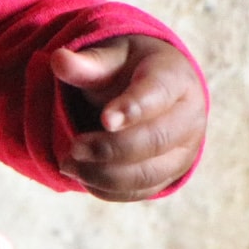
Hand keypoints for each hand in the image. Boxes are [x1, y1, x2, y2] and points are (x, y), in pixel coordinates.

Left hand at [49, 35, 204, 200]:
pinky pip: (142, 191)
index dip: (133, 108)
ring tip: (68, 164)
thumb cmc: (128, 70)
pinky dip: (109, 189)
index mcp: (176, 78)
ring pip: (150, 173)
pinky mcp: (171, 174)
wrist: (151, 90)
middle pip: (157, 140)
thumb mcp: (110, 57)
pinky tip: (82, 176)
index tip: (104, 120)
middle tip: (74, 148)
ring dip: (105, 174)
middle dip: (111, 148)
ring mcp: (184, 150)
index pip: (159, 93)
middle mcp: (189, 117)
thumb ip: (87, 63)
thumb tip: (59, 60)